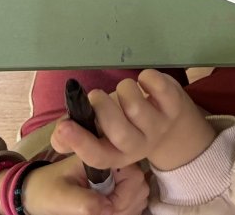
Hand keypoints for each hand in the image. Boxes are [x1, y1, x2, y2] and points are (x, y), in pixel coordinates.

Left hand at [11, 154, 149, 214]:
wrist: (35, 193)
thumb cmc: (45, 190)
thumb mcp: (59, 196)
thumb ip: (83, 202)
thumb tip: (108, 209)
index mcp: (102, 158)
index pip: (133, 176)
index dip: (124, 196)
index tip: (106, 207)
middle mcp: (114, 164)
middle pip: (139, 188)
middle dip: (124, 206)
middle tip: (104, 213)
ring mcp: (117, 177)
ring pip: (138, 197)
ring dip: (124, 211)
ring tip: (104, 213)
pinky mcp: (116, 190)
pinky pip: (132, 203)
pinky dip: (123, 212)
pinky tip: (107, 213)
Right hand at [50, 70, 216, 173]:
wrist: (173, 131)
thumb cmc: (125, 127)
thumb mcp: (101, 136)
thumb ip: (74, 136)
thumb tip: (59, 132)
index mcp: (116, 155)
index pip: (97, 156)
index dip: (79, 142)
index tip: (64, 126)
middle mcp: (138, 145)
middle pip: (118, 131)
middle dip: (102, 107)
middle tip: (96, 96)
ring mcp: (158, 126)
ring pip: (135, 106)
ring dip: (123, 90)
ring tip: (124, 89)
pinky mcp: (175, 106)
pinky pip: (158, 87)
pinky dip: (147, 78)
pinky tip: (145, 81)